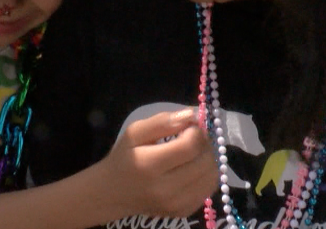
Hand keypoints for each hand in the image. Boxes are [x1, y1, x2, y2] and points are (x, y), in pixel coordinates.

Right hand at [98, 109, 217, 218]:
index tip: (189, 126)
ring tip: (194, 152)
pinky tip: (193, 168)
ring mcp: (176, 204)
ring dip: (208, 159)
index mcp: (150, 165)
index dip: (196, 132)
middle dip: (204, 144)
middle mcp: (166, 189)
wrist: (113, 193)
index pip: (189, 147)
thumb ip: (162, 121)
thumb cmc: (124, 158)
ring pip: (211, 176)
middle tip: (193, 138)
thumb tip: (191, 115)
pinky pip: (208, 190)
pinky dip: (206, 175)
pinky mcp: (183, 212)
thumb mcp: (135, 132)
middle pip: (204, 162)